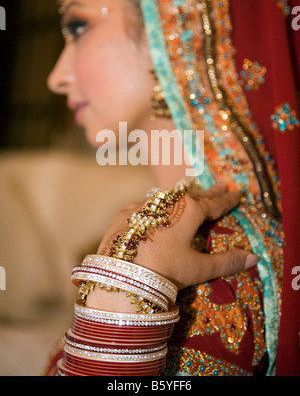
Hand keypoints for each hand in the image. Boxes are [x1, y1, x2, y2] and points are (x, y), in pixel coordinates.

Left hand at [97, 183, 257, 289]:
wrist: (120, 274)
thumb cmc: (164, 269)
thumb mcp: (198, 268)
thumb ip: (226, 262)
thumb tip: (254, 258)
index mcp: (189, 211)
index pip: (214, 203)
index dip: (227, 200)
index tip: (237, 194)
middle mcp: (166, 202)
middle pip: (193, 195)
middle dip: (208, 192)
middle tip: (220, 186)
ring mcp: (143, 206)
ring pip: (167, 197)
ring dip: (181, 196)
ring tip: (189, 194)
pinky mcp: (124, 214)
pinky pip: (144, 206)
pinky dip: (154, 207)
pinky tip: (153, 210)